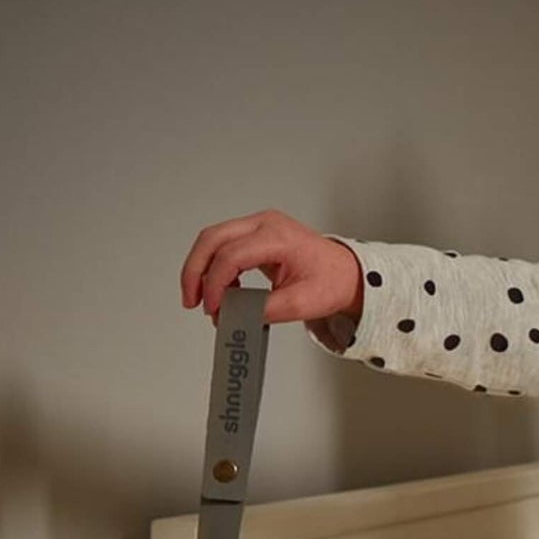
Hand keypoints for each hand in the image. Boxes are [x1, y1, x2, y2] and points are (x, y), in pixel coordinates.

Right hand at [180, 209, 363, 326]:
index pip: (231, 255)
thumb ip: (264, 310)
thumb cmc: (332, 281)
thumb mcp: (301, 303)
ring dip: (201, 269)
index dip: (216, 284)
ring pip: (212, 240)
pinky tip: (222, 290)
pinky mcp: (255, 235)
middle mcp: (265, 224)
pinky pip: (223, 245)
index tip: (213, 308)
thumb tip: (234, 315)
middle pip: (212, 239)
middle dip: (195, 271)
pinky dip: (215, 268)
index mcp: (279, 236)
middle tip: (192, 299)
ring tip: (205, 300)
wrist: (347, 274)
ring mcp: (259, 226)